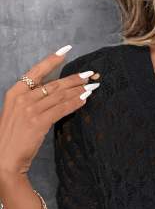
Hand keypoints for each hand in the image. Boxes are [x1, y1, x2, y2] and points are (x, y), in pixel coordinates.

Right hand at [0, 45, 97, 183]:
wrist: (5, 157)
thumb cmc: (13, 138)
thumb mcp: (17, 114)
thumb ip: (31, 102)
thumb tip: (53, 95)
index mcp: (14, 92)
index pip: (36, 71)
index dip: (52, 60)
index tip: (66, 51)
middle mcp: (22, 98)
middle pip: (53, 84)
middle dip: (74, 78)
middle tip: (89, 74)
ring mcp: (30, 109)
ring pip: (59, 96)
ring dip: (78, 90)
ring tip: (92, 86)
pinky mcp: (38, 122)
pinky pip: (61, 109)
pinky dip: (74, 104)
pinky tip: (84, 100)